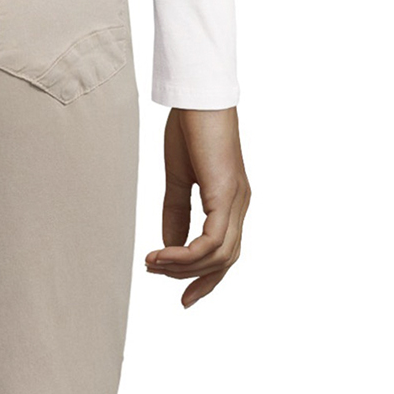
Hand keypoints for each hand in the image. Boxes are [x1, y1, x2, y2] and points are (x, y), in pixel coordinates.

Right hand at [144, 107, 248, 306]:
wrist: (197, 95)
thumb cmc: (189, 127)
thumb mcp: (178, 176)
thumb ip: (176, 212)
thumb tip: (170, 248)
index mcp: (231, 201)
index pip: (224, 252)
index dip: (205, 279)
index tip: (183, 298)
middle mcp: (240, 205)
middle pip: (224, 260)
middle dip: (192, 278)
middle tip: (156, 275)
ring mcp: (237, 201)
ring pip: (219, 256)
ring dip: (184, 267)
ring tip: (152, 262)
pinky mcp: (226, 195)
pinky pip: (211, 241)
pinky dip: (186, 254)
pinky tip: (162, 253)